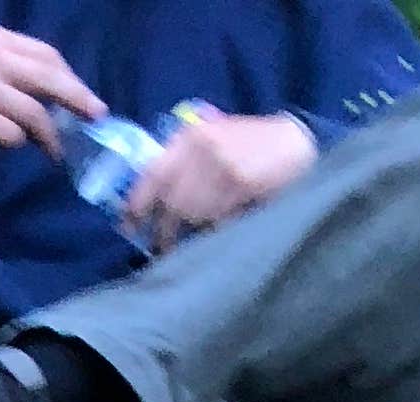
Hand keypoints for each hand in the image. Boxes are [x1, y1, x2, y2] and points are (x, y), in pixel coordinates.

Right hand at [0, 21, 101, 162]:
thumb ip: (12, 70)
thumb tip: (55, 94)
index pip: (46, 55)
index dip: (70, 78)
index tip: (86, 99)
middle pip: (49, 77)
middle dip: (77, 98)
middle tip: (96, 117)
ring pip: (33, 111)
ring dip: (49, 134)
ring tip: (55, 150)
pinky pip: (12, 134)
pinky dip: (18, 143)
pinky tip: (18, 148)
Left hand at [123, 109, 317, 245]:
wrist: (292, 143)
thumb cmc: (248, 146)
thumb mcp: (211, 141)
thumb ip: (181, 162)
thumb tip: (148, 198)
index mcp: (188, 136)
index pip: (151, 175)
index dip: (135, 205)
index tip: (127, 227)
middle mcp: (200, 148)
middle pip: (168, 201)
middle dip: (162, 229)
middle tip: (160, 246)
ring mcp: (220, 165)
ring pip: (189, 214)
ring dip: (187, 234)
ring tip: (189, 243)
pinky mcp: (239, 183)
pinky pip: (214, 220)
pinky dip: (211, 231)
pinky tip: (217, 231)